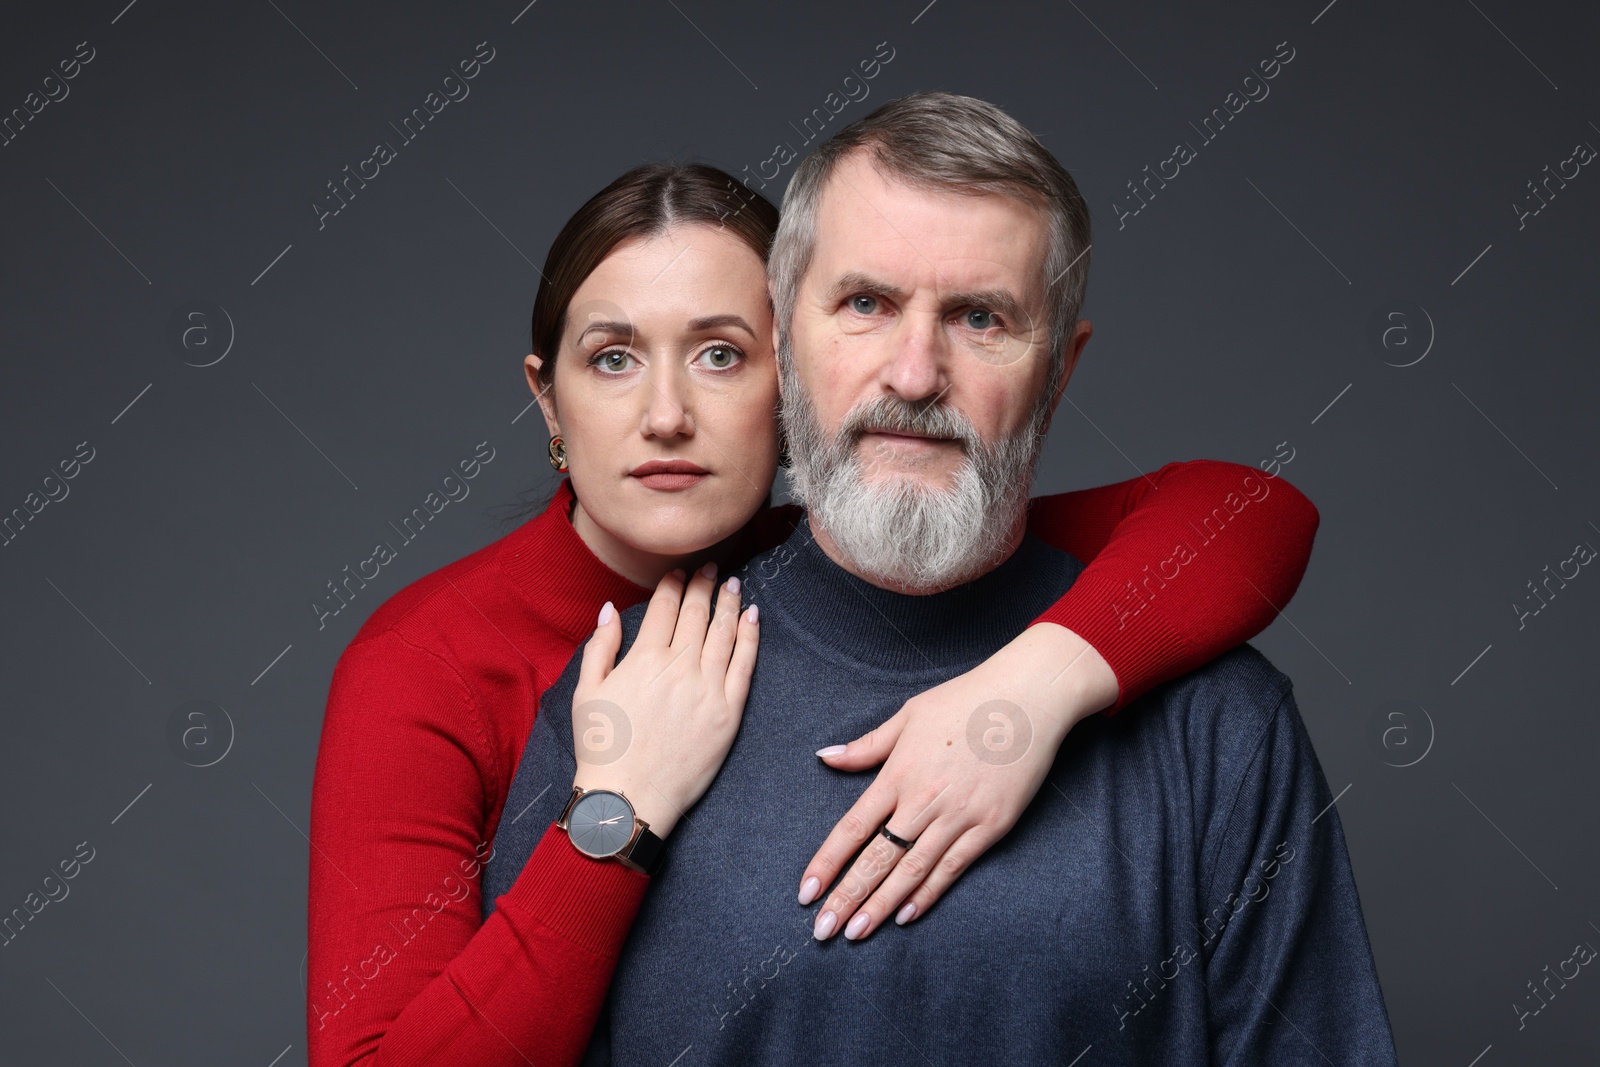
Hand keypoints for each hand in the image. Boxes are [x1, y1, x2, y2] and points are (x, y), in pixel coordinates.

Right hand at [571, 561, 758, 838]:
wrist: (628, 799)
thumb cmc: (602, 749)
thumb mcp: (586, 692)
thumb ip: (601, 646)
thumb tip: (612, 609)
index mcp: (644, 658)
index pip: (665, 606)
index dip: (674, 583)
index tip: (680, 570)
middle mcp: (679, 667)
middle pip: (697, 612)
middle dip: (703, 584)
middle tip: (710, 566)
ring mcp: (707, 688)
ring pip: (723, 632)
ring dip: (728, 602)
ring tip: (732, 583)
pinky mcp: (729, 712)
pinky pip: (745, 664)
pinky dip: (750, 635)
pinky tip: (752, 616)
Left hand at [798, 623, 1116, 939]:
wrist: (1028, 698)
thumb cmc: (965, 701)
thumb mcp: (908, 715)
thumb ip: (866, 746)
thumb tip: (825, 757)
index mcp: (899, 772)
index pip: (853, 828)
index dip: (827, 863)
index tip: (805, 892)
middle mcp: (924, 800)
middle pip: (877, 859)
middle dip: (847, 897)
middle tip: (822, 930)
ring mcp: (959, 816)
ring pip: (911, 871)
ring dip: (880, 906)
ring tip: (856, 933)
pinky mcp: (990, 826)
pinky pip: (953, 868)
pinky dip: (928, 894)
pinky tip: (906, 916)